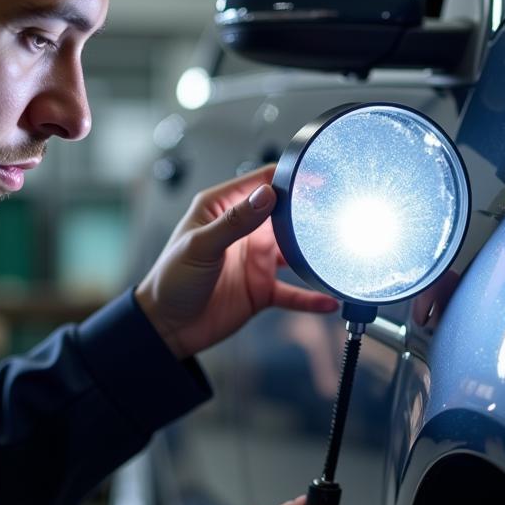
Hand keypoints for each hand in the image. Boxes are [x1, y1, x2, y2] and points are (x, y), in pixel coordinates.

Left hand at [135, 165, 337, 359]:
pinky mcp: (261, 289)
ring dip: (313, 253)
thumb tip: (266, 195)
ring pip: (294, 251)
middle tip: (338, 209)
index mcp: (222, 209)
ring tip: (338, 251)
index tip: (314, 175)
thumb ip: (234, 221)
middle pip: (284, 214)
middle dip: (309, 211)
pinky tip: (328, 299)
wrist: (165, 329)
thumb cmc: (170, 281)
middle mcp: (242, 231)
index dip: (288, 177)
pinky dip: (311, 297)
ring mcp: (254, 260)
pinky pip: (293, 292)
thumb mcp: (200, 246)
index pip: (261, 182)